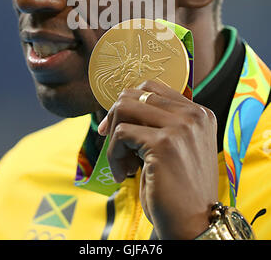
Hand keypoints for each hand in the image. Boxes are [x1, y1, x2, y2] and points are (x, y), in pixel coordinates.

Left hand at [98, 80, 218, 239]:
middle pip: (134, 94)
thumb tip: (120, 104)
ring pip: (124, 108)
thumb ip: (159, 122)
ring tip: (122, 162)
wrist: (194, 224)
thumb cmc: (179, 188)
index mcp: (199, 113)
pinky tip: (123, 174)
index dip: (127, 103)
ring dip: (113, 137)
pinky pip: (121, 134)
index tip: (115, 127)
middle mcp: (193, 115)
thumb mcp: (176, 146)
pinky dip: (113, 155)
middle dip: (115, 118)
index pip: (152, 87)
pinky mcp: (164, 143)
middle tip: (114, 145)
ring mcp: (181, 127)